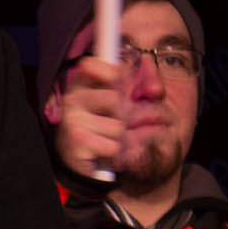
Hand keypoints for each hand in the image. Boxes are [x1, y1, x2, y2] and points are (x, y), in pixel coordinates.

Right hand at [51, 55, 125, 179]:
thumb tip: (155, 87)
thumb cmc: (97, 130)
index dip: (109, 70)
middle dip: (122, 114)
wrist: (75, 162)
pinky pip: (113, 145)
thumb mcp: (109, 107)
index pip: (90, 66)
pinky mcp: (78, 141)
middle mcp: (72, 100)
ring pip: (117, 126)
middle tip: (112, 124)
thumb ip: (124, 91)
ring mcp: (73, 121)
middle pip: (113, 98)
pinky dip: (113, 152)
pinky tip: (101, 152)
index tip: (116, 77)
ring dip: (118, 137)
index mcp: (79, 87)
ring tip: (105, 140)